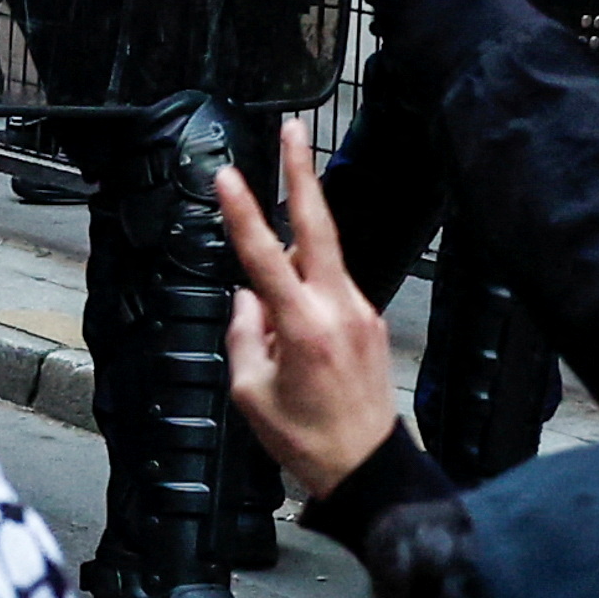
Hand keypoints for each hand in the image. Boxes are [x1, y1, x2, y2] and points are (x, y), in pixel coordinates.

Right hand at [214, 121, 394, 499]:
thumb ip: (244, 335)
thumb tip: (247, 297)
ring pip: (320, 264)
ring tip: (283, 322)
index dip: (243, 213)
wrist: (368, 468)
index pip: (264, 257)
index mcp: (304, 327)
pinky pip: (329, 295)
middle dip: (304, 174)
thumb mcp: (252, 394)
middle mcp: (339, 309)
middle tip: (296, 129)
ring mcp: (361, 312)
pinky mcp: (370, 322)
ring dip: (295, 258)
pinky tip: (298, 346)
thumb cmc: (306, 441)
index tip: (228, 176)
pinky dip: (306, 301)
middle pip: (318, 226)